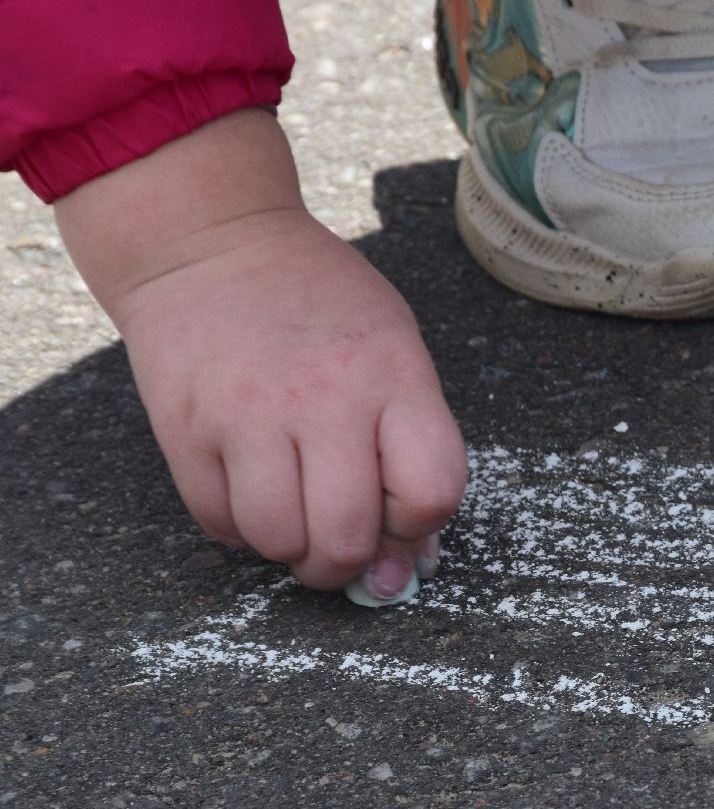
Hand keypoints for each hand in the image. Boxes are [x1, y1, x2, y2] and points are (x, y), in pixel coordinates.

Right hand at [54, 109, 466, 593]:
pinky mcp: (185, 429)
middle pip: (347, 534)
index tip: (399, 514)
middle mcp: (324, 398)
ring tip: (294, 518)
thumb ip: (414, 450)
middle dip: (348, 563)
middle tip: (339, 548)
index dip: (418, 524)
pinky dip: (240, 530)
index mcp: (393, 376)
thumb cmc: (322, 306)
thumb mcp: (394, 350)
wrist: (211, 242)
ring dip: (291, 550)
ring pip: (279, 540)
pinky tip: (250, 492)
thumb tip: (410, 566)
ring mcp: (248, 415)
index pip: (431, 491)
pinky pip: (220, 523)